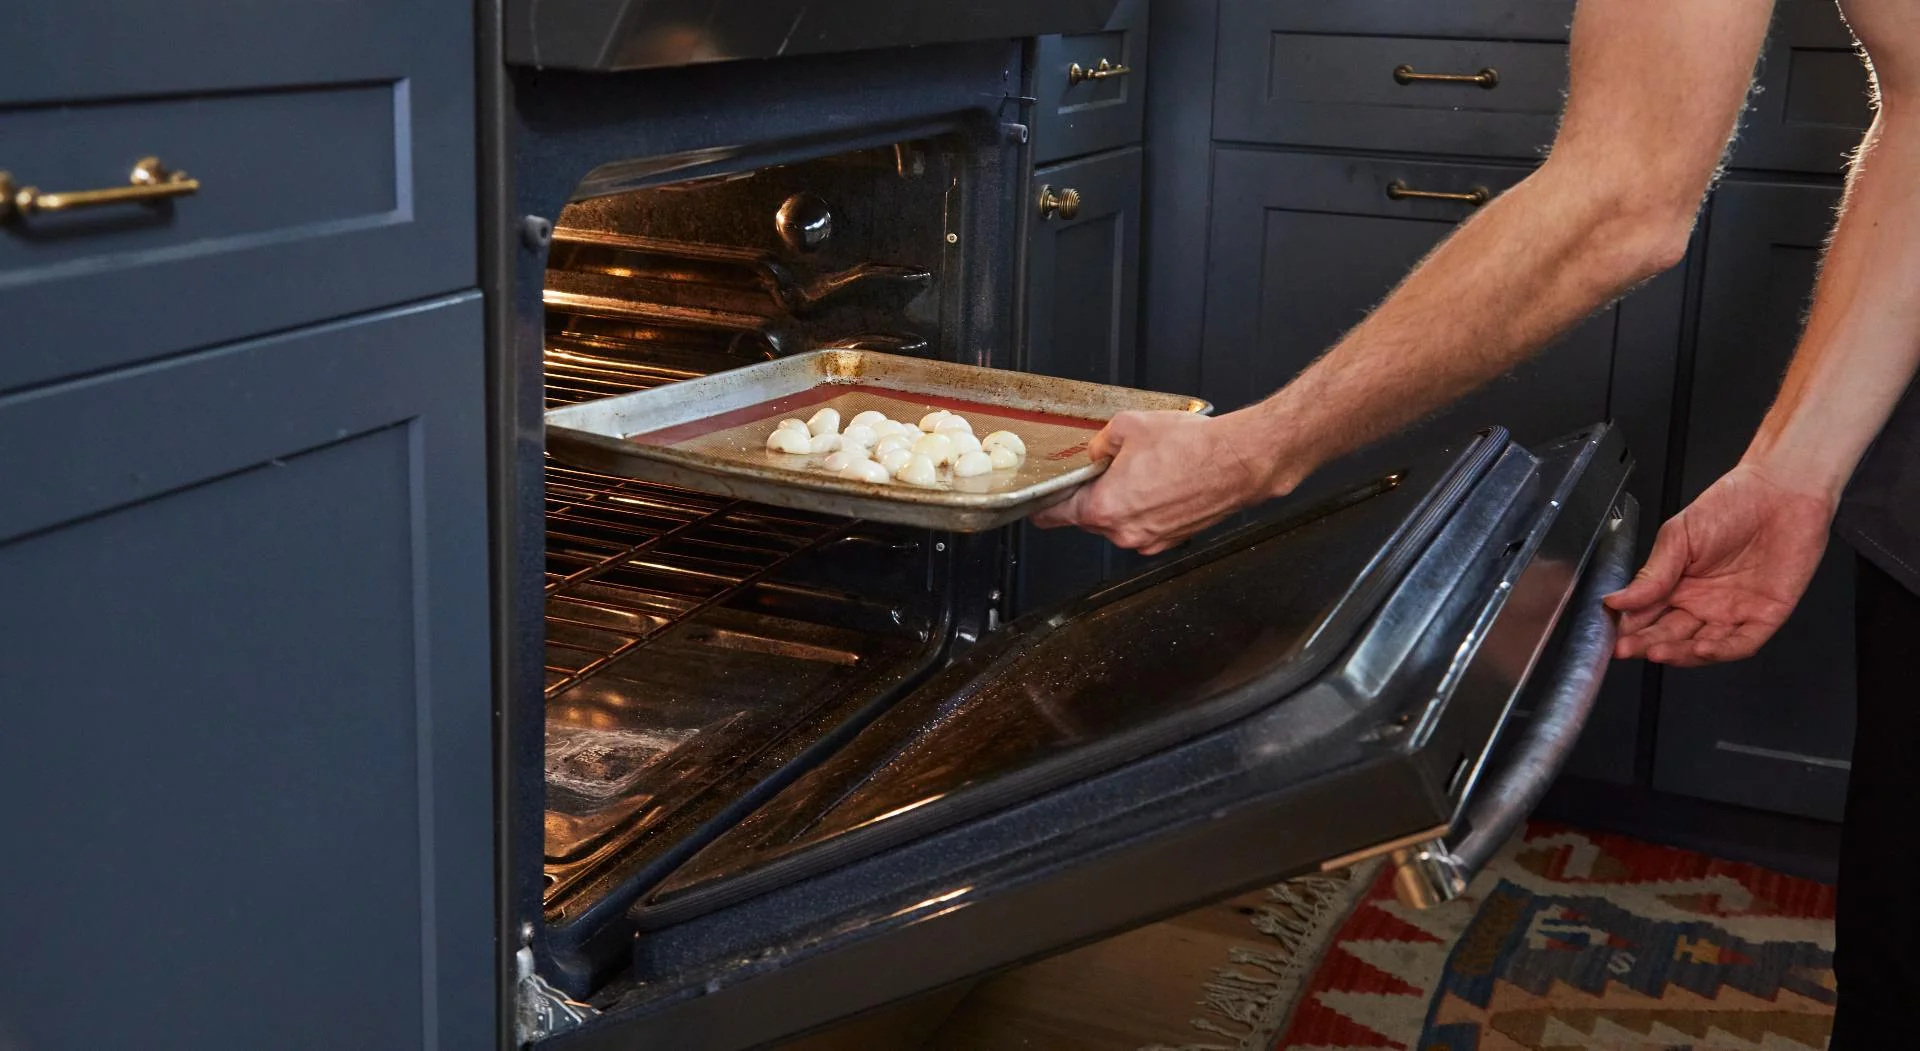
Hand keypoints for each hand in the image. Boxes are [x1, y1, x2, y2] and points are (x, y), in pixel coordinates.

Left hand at [1030, 410, 1281, 553]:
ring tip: (1146, 471)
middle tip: (1108, 469)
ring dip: (1123, 501)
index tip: (1039, 503)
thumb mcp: (1129, 426)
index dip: (1043, 506)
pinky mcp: (1173, 540)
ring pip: (1120, 522)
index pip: (1055, 516)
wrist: (1239, 462)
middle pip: (1088, 519)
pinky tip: (1164, 483)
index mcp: (1104, 508)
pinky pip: (1147, 525)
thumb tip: (1096, 452)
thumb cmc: (1191, 447)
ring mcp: (1150, 540)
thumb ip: (1100, 442)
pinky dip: (1148, 508)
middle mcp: (1125, 532)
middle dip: (1092, 495)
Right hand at [1603, 462, 1834, 665]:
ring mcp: (1733, 612)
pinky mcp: (1765, 616)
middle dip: (1647, 645)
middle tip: (1627, 649)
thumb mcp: (1679, 536)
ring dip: (1679, 653)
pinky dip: (1720, 651)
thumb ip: (1652, 574)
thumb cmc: (1731, 504)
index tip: (1611, 637)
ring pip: (1702, 645)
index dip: (1629, 629)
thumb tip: (1617, 600)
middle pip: (1670, 634)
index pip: (1647, 615)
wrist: (1781, 491)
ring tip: (1657, 652)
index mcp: (1677, 584)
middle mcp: (1703, 603)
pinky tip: (1700, 648)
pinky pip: (1741, 643)